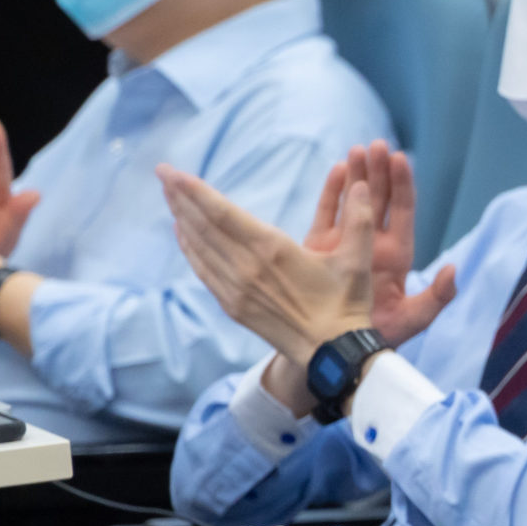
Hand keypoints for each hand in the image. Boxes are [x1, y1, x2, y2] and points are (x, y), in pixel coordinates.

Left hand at [160, 164, 373, 368]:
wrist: (331, 353)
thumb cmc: (346, 304)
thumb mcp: (358, 259)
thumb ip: (359, 219)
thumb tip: (364, 184)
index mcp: (272, 249)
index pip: (221, 213)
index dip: (194, 190)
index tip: (172, 172)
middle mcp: (246, 267)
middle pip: (202, 225)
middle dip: (179, 196)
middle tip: (162, 172)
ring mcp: (235, 288)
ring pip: (199, 246)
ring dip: (181, 217)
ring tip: (169, 195)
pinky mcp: (233, 305)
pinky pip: (202, 270)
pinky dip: (189, 248)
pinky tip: (182, 233)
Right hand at [307, 142, 455, 348]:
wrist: (338, 351)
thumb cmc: (380, 338)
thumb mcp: (414, 319)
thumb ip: (436, 297)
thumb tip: (453, 270)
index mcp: (398, 255)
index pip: (402, 212)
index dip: (402, 185)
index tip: (400, 158)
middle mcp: (374, 244)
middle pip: (379, 199)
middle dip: (379, 171)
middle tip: (377, 144)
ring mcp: (346, 244)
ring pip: (354, 201)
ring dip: (357, 175)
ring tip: (357, 149)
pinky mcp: (320, 250)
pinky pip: (328, 215)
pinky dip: (333, 193)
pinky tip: (338, 170)